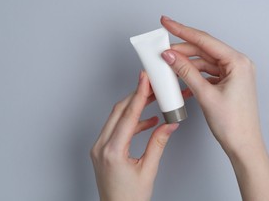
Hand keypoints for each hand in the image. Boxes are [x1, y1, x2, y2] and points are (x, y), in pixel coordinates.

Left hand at [90, 71, 178, 200]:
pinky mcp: (102, 150)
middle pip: (119, 111)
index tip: (144, 79)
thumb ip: (158, 143)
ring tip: (152, 100)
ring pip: (116, 117)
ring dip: (134, 107)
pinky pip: (116, 128)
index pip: (128, 115)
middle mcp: (102, 147)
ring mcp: (99, 148)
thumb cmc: (130, 199)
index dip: (138, 94)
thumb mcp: (148, 170)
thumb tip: (169, 124)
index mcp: (113, 151)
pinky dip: (131, 122)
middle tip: (151, 85)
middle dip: (136, 95)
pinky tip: (146, 121)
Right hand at [160, 16, 268, 199]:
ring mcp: (234, 73)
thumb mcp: (205, 94)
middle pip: (204, 50)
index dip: (182, 30)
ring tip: (167, 65)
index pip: (205, 40)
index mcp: (238, 62)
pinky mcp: (229, 82)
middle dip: (182, 50)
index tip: (166, 22)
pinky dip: (193, 75)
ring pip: (204, 62)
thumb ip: (186, 71)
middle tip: (162, 49)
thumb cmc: (233, 124)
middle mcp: (238, 64)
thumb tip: (170, 55)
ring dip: (186, 63)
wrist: (243, 146)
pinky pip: (207, 73)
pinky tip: (180, 79)